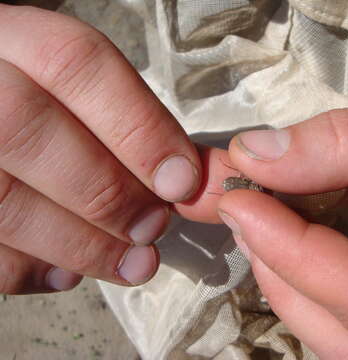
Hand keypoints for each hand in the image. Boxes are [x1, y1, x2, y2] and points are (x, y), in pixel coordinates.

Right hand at [0, 5, 201, 293]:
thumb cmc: (43, 97)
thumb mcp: (80, 87)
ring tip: (134, 263)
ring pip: (2, 200)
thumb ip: (131, 118)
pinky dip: (29, 270)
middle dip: (108, 195)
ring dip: (82, 246)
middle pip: (29, 132)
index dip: (139, 128)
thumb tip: (191, 177)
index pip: (77, 64)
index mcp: (13, 39)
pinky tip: (69, 273)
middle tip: (153, 227)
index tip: (182, 182)